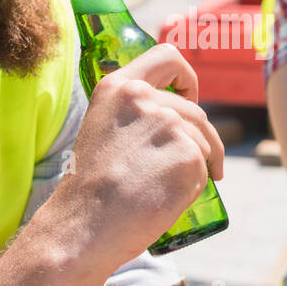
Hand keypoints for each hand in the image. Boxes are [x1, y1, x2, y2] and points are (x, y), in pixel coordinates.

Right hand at [51, 43, 223, 269]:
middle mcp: (144, 98)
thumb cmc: (89, 190)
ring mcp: (168, 125)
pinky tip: (167, 201)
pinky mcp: (188, 156)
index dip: (187, 78)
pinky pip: (205, 171)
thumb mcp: (103, 130)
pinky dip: (193, 188)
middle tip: (196, 167)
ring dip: (197, 167)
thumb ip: (135, 115)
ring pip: (204, 143)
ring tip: (165, 191)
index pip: (168, 57)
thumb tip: (178, 119)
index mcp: (118, 87)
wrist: (81, 228)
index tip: (189, 98)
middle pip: (196, 112)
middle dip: (202, 141)